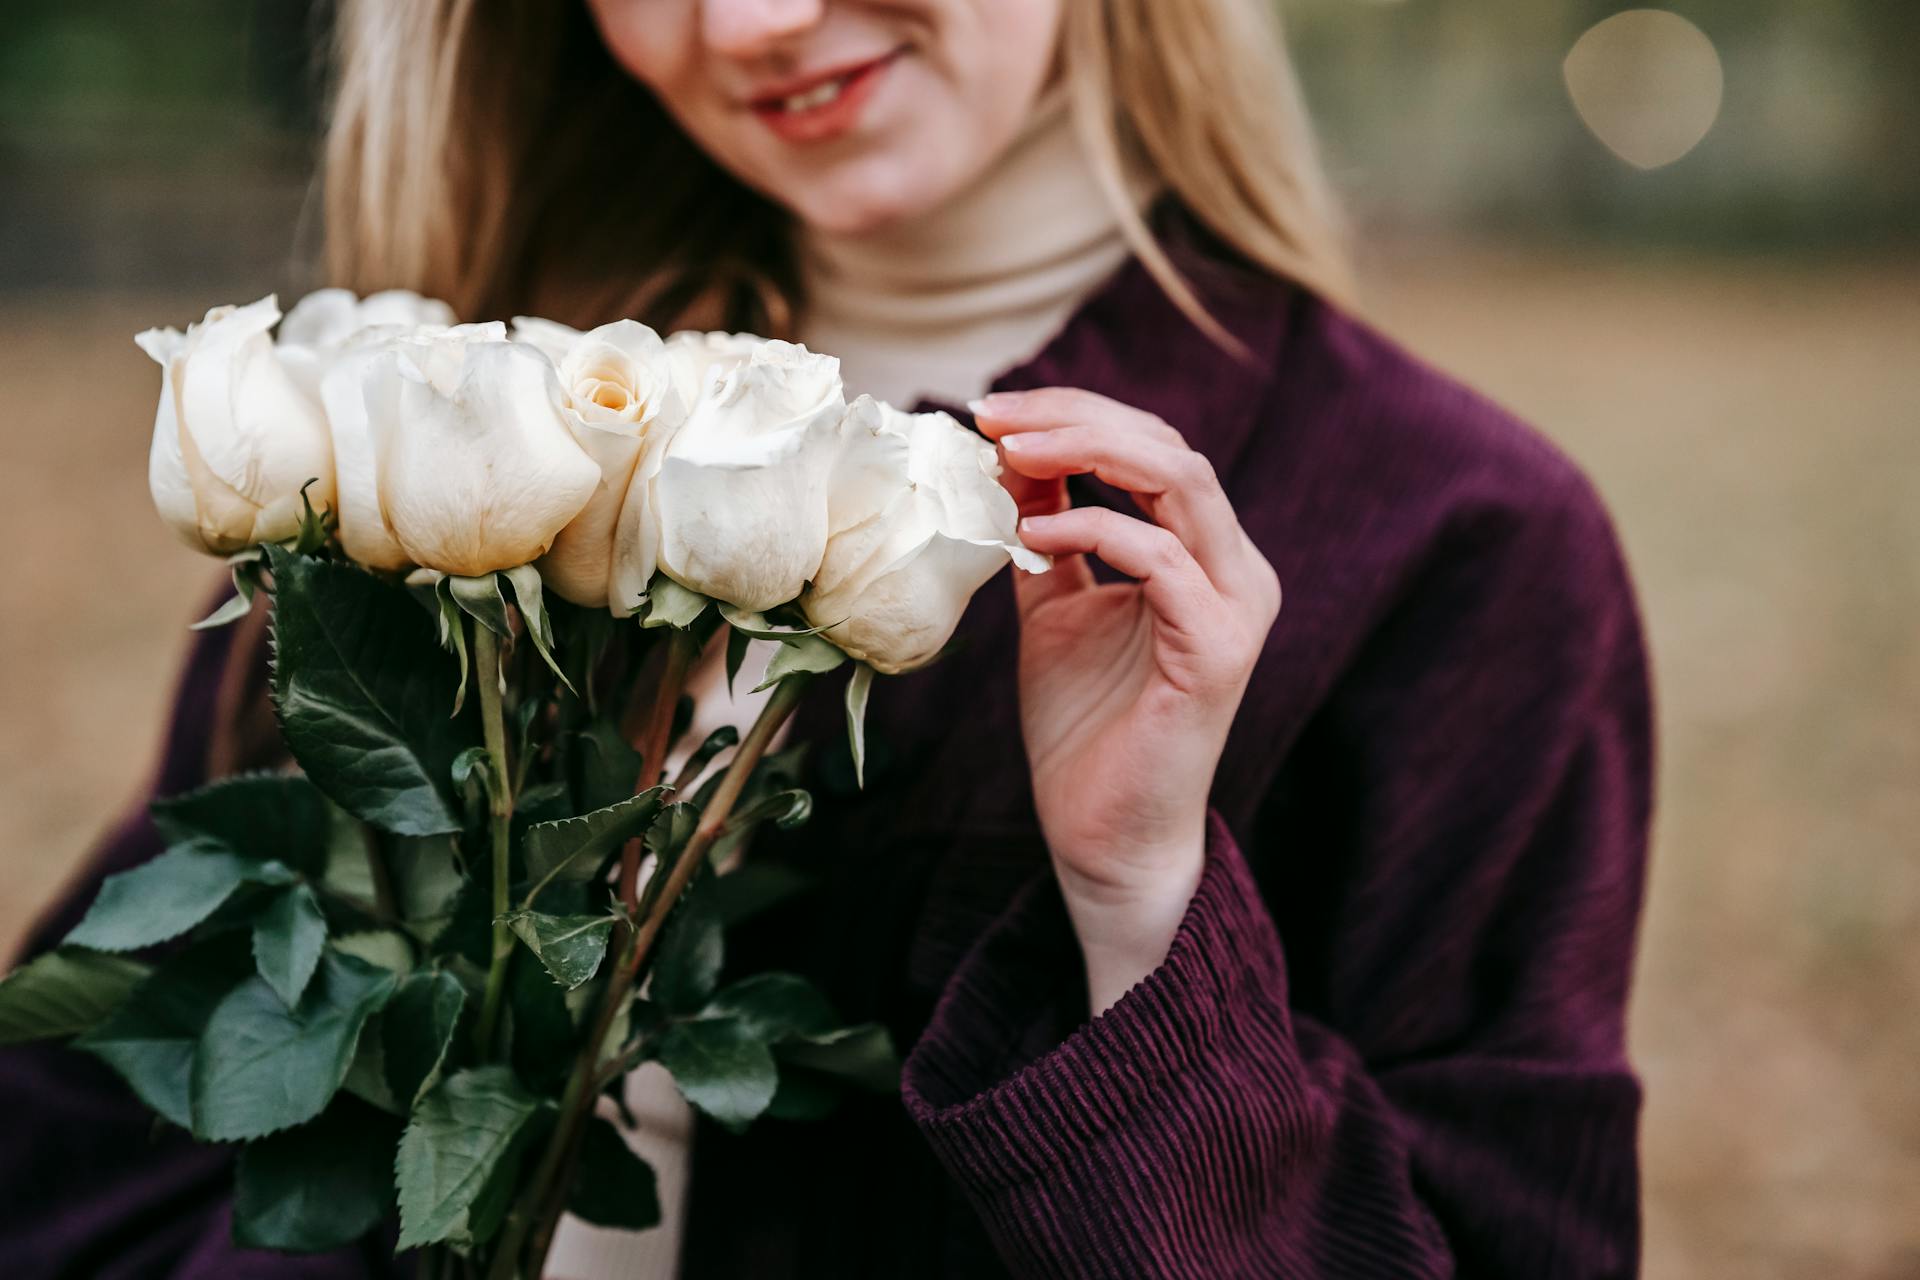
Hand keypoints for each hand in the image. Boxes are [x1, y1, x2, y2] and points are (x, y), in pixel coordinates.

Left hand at [971, 388, 1281, 1012]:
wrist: (1102, 832)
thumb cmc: (1085, 725)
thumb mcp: (1054, 602)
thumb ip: (1045, 526)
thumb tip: (1010, 450)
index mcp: (1202, 553)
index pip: (1152, 446)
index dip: (1073, 414)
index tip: (990, 410)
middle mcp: (1235, 569)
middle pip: (1169, 448)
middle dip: (1075, 417)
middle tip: (993, 414)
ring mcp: (1235, 607)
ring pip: (1181, 482)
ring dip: (1088, 451)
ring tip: (1010, 450)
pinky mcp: (1219, 651)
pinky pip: (1164, 559)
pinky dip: (1094, 529)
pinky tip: (1031, 535)